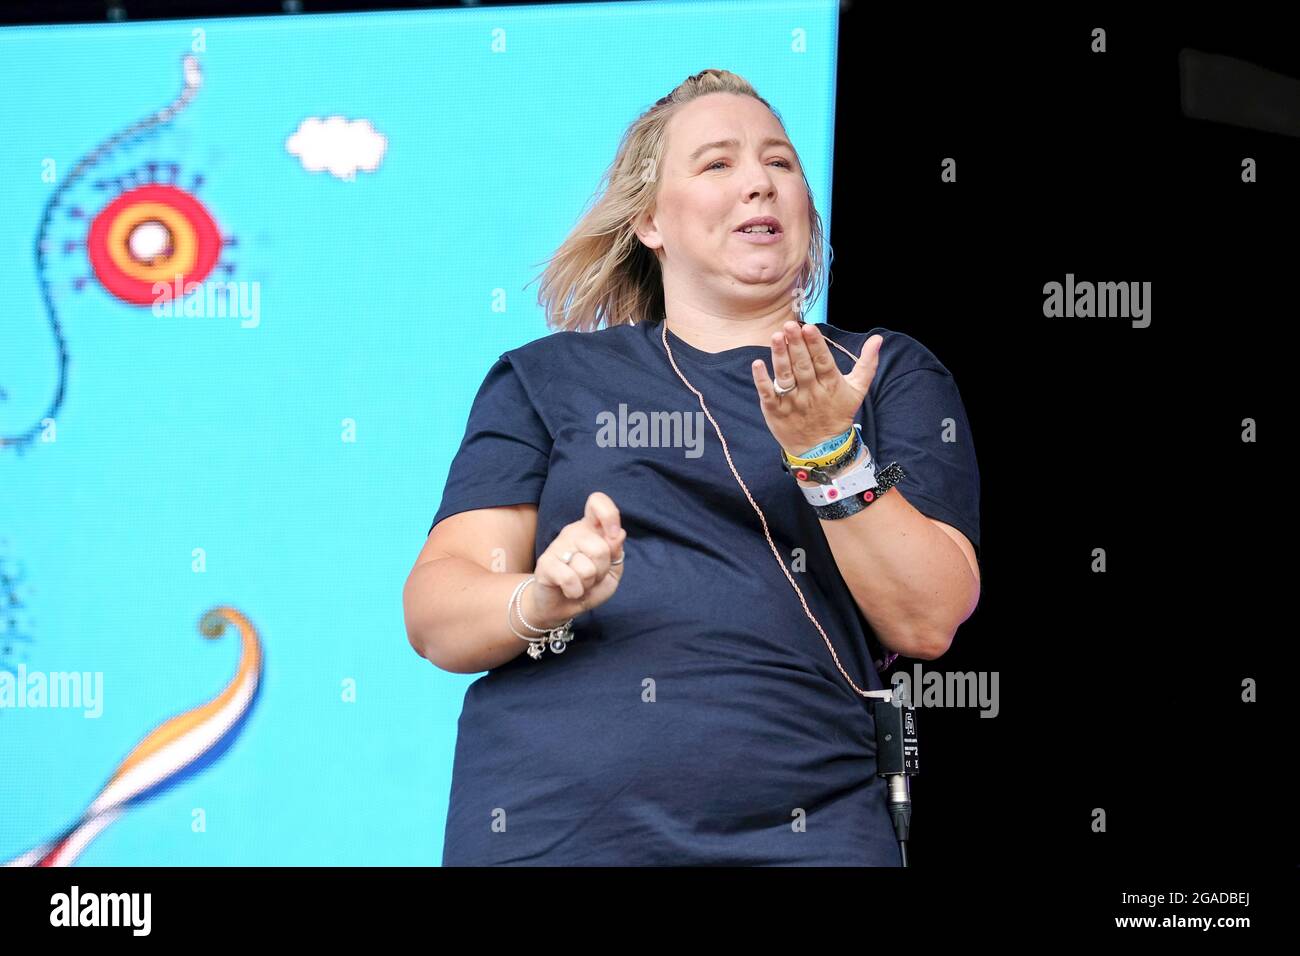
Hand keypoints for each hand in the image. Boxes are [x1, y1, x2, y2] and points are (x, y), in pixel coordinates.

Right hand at [527, 491, 626, 626]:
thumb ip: (616, 552)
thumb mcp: (611, 570)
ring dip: (588, 584)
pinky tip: (569, 590)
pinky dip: (575, 591)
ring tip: (579, 583)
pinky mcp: (545, 563)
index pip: (597, 502)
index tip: (613, 535)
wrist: (560, 606)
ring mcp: (557, 546)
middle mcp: (573, 532)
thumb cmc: (588, 584)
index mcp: (590, 528)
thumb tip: (617, 534)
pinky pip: (570, 579)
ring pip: (587, 568)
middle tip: (591, 576)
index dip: (610, 516)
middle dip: (602, 571)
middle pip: (601, 548)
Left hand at [751, 320, 881, 454]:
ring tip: (776, 337)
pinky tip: (758, 364)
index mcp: (830, 385)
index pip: (823, 361)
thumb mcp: (857, 390)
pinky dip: (762, 380)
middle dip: (797, 345)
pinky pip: (768, 393)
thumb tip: (877, 339)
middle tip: (789, 326)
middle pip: (803, 366)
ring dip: (780, 356)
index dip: (815, 345)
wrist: (823, 449)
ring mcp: (792, 402)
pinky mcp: (776, 410)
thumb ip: (867, 364)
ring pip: (785, 377)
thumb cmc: (838, 413)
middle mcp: (811, 392)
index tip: (809, 328)